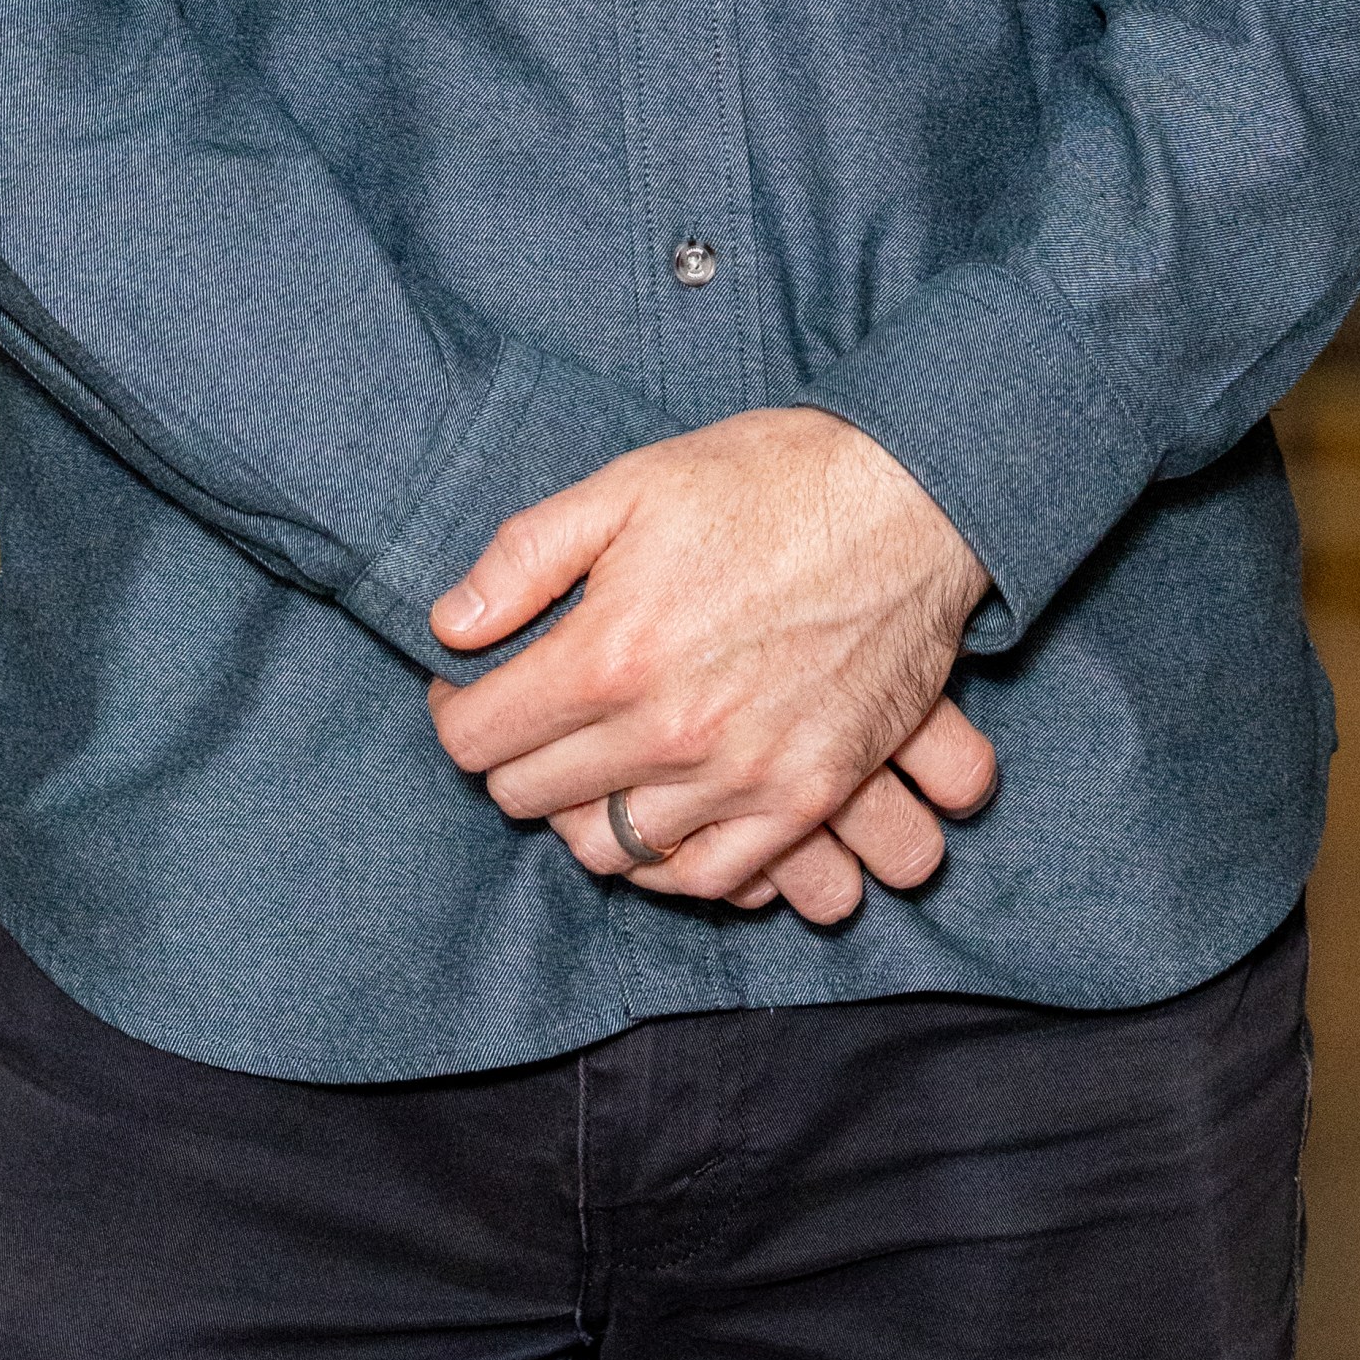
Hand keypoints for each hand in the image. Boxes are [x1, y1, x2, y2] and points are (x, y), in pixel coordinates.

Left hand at [424, 407, 996, 922]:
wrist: (910, 499)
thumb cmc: (766, 480)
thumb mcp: (629, 484)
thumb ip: (526, 557)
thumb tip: (449, 624)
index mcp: (612, 653)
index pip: (478, 738)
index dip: (458, 710)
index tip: (472, 685)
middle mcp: (670, 733)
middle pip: (532, 799)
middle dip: (513, 758)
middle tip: (529, 717)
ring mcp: (742, 776)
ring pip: (611, 851)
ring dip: (582, 813)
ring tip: (590, 762)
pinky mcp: (806, 797)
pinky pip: (710, 879)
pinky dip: (668, 863)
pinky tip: (658, 815)